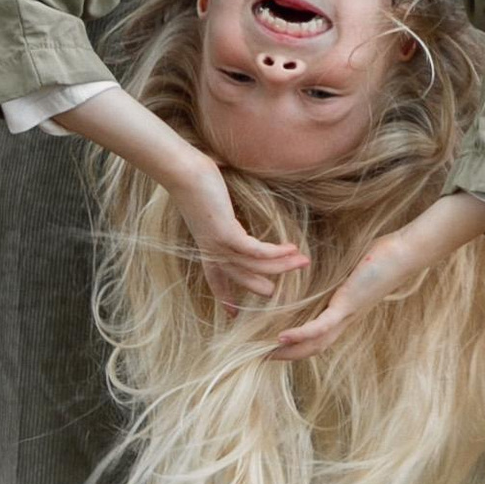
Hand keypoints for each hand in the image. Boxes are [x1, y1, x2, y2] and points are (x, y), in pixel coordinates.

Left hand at [51, 80, 309, 309]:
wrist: (182, 170)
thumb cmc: (194, 178)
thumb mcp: (210, 198)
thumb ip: (220, 202)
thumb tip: (226, 182)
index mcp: (205, 243)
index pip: (216, 276)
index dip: (225, 295)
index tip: (233, 312)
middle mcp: (211, 249)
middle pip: (239, 277)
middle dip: (259, 286)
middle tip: (276, 295)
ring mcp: (219, 243)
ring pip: (254, 266)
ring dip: (281, 266)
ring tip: (302, 264)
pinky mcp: (226, 234)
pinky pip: (256, 252)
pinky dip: (276, 253)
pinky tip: (292, 249)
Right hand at [269, 193, 484, 361]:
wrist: (406, 253)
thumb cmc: (382, 256)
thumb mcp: (352, 267)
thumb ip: (338, 271)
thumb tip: (324, 262)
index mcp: (346, 311)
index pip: (319, 335)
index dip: (297, 344)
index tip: (273, 345)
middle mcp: (347, 318)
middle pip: (314, 347)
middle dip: (288, 355)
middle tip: (261, 358)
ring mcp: (347, 313)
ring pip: (315, 343)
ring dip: (290, 351)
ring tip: (266, 354)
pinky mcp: (348, 304)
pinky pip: (321, 326)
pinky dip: (301, 334)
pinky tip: (281, 339)